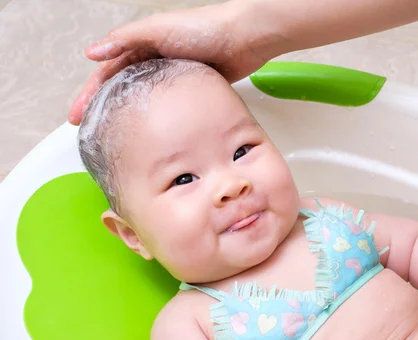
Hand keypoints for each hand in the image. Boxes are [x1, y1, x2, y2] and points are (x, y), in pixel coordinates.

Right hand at [68, 1, 279, 124]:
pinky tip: (151, 135)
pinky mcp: (192, 90)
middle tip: (89, 131)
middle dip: (103, 109)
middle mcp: (155, 61)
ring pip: (142, 100)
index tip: (77, 115)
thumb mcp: (159, 29)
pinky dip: (155, 120)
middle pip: (121, 88)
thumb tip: (92, 52)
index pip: (107, 72)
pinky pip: (167, 107)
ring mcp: (173, 77)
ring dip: (126, 116)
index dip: (90, 93)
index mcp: (142, 45)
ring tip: (115, 137)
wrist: (245, 39)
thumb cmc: (204, 28)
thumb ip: (126, 39)